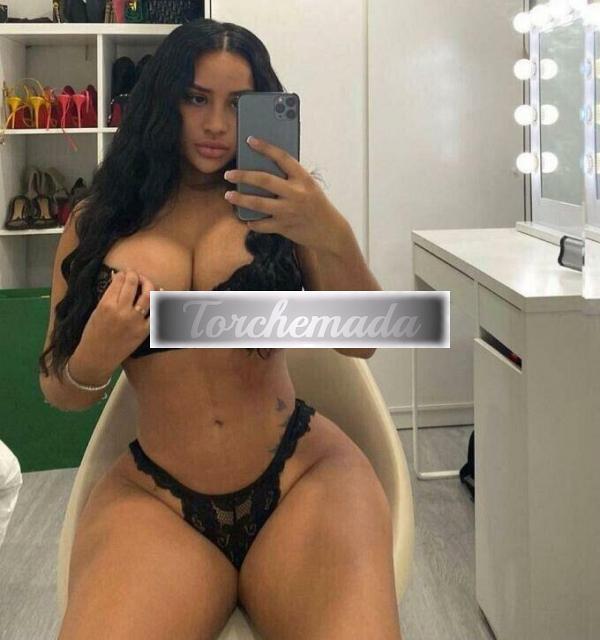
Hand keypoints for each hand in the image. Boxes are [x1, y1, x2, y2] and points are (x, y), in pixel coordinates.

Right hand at [79, 269, 157, 366]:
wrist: (97, 357)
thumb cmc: (93, 334)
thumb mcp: (96, 311)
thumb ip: (108, 296)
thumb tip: (118, 279)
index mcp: (106, 305)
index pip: (119, 281)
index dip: (124, 274)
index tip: (125, 273)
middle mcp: (122, 311)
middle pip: (134, 284)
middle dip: (135, 275)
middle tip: (136, 275)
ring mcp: (135, 321)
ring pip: (148, 295)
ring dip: (149, 284)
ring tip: (146, 283)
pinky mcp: (144, 331)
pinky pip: (156, 314)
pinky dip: (159, 303)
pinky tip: (160, 294)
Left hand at [223, 136, 348, 254]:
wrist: (329, 231)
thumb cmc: (316, 205)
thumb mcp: (309, 187)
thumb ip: (291, 178)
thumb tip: (264, 167)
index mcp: (303, 179)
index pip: (282, 158)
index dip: (265, 147)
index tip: (249, 140)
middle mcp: (295, 193)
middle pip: (264, 180)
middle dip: (243, 176)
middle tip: (229, 174)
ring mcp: (289, 211)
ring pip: (258, 203)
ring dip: (240, 199)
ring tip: (228, 195)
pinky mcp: (284, 227)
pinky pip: (262, 224)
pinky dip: (252, 222)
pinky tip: (247, 219)